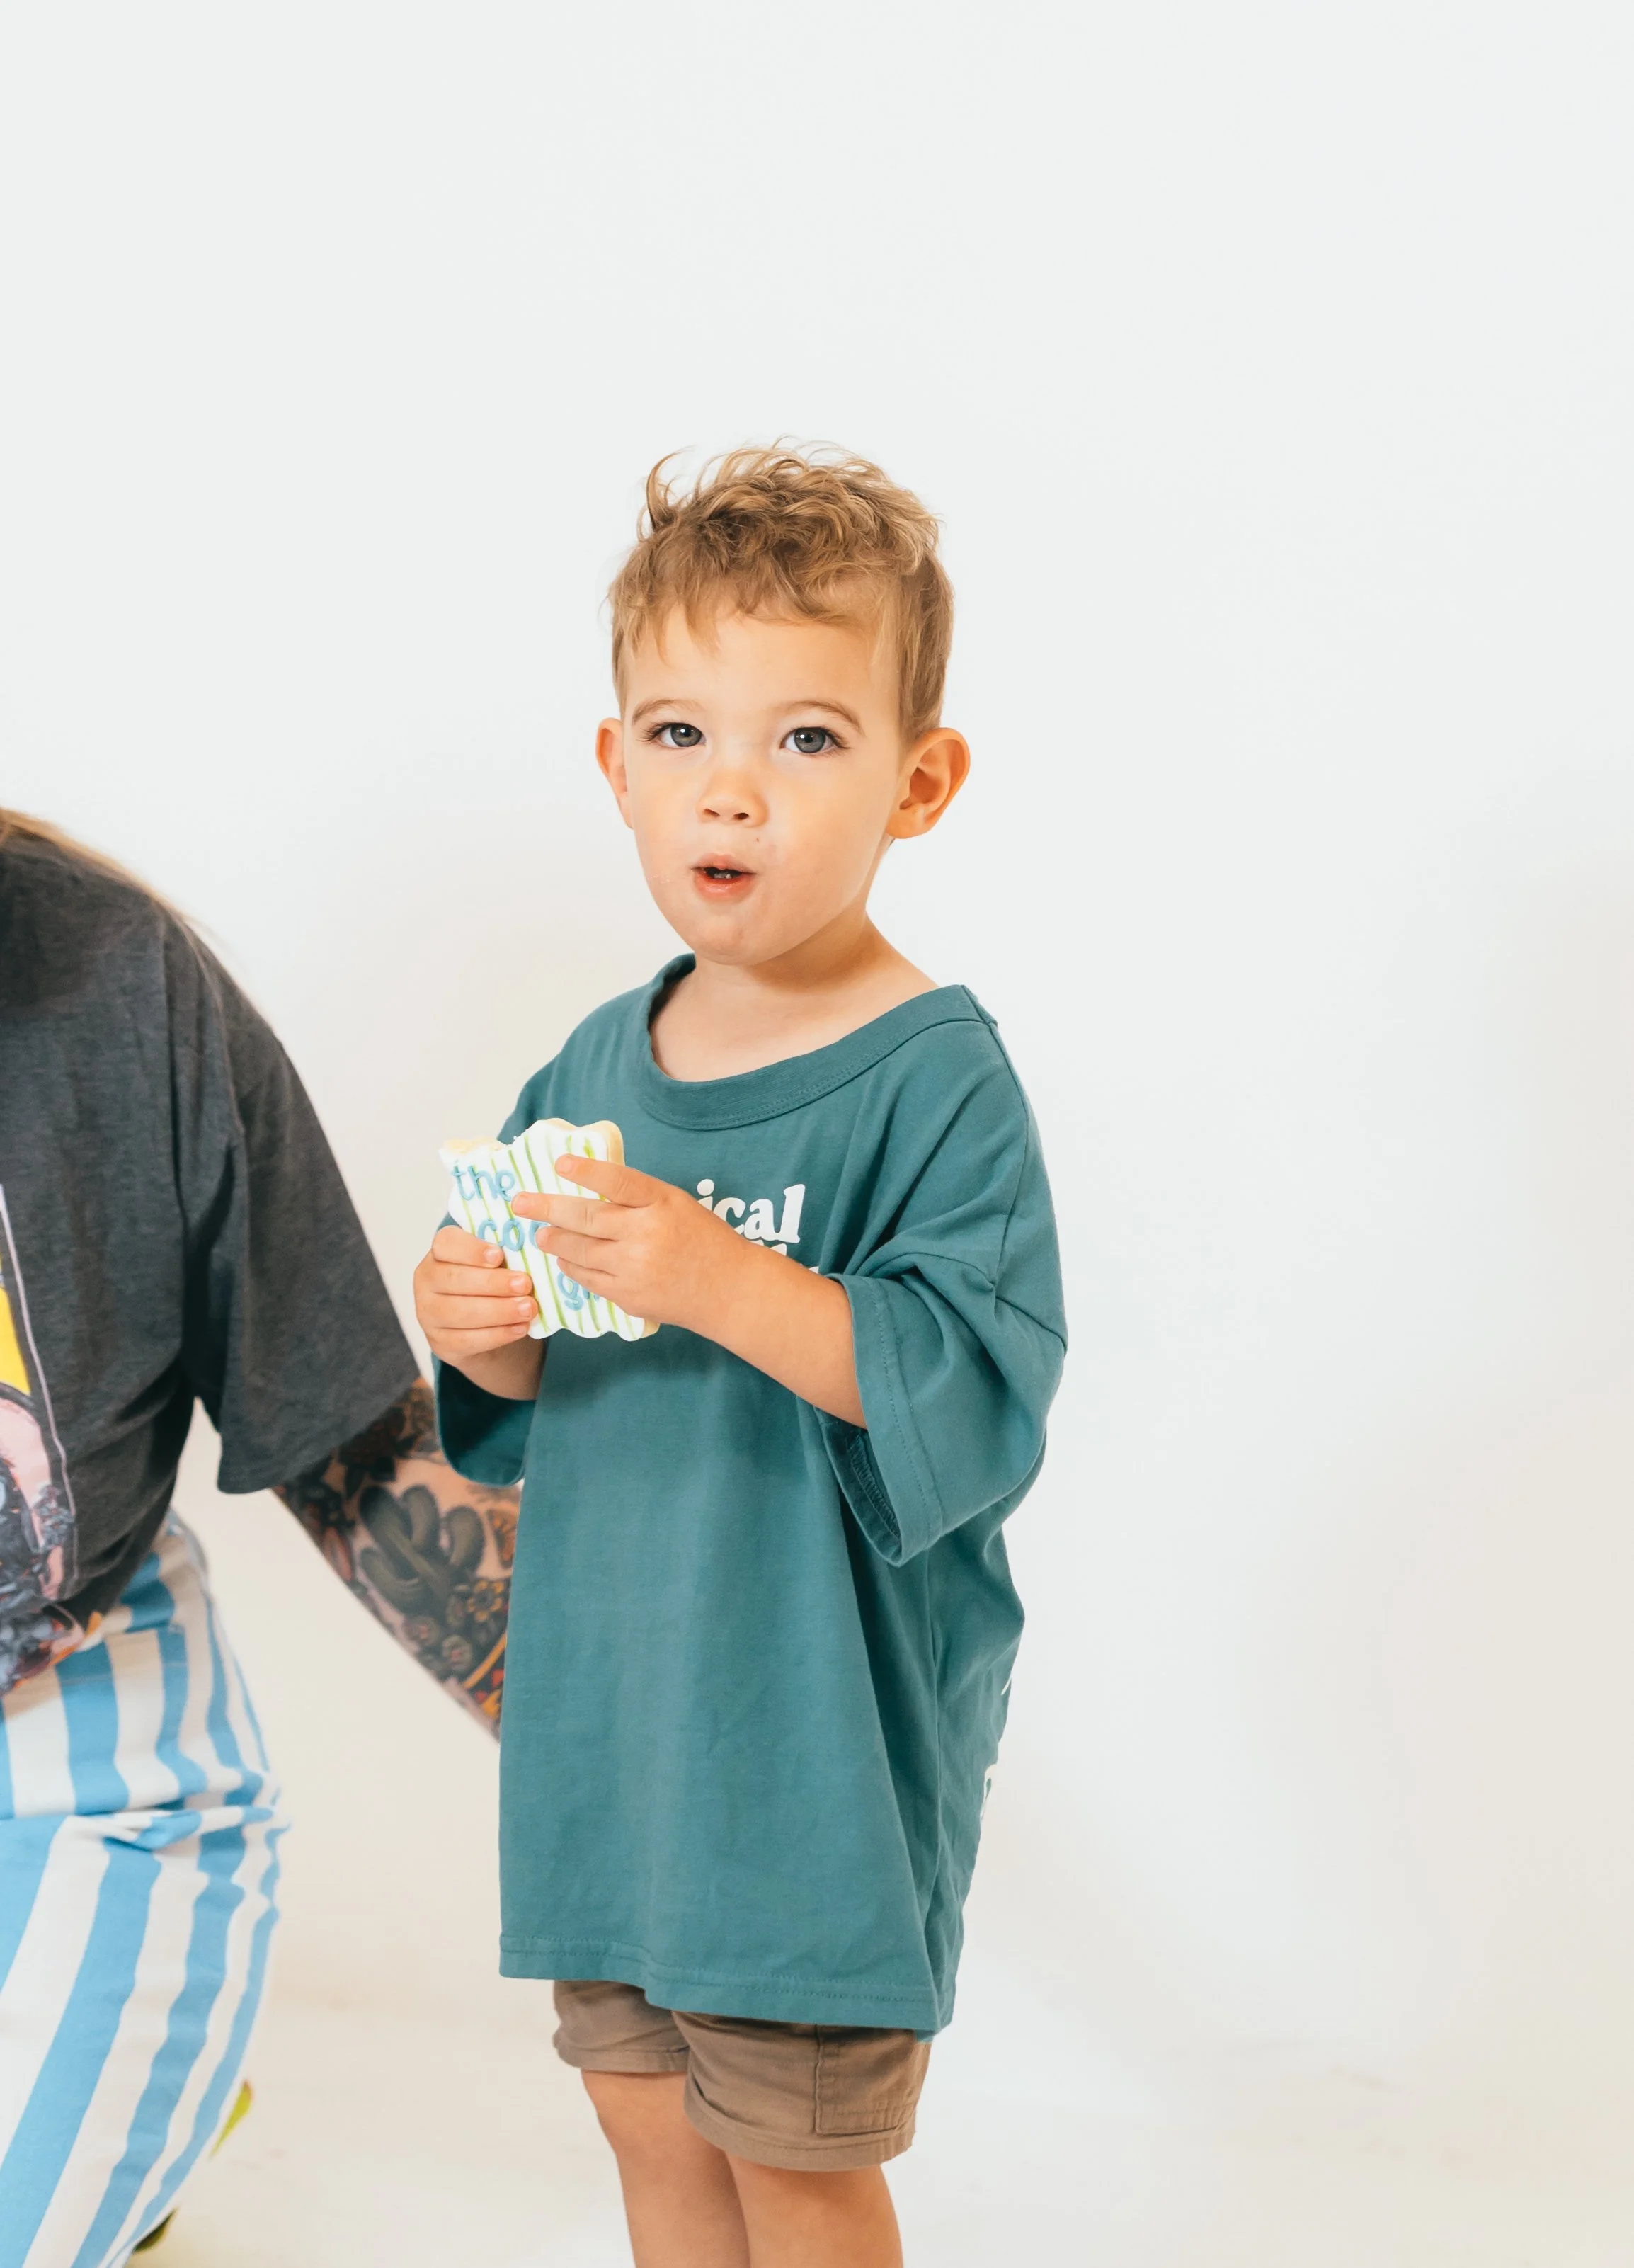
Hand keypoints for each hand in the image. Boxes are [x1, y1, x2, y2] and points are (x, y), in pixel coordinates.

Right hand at [413, 1226, 542, 1397]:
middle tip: (525, 1284)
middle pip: (454, 1279)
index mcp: (439, 1253)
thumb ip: (505, 1254)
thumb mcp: (494, 1263)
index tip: (499, 1255)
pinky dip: (497, 1335)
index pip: (446, 1244)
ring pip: (460, 1312)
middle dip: (493, 1283)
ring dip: (498, 1311)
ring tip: (528, 1308)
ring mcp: (428, 1314)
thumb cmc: (489, 1282)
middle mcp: (426, 1281)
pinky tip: (520, 1328)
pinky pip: (466, 1340)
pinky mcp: (440, 1342)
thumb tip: (533, 1249)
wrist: (479, 1325)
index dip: (471, 1250)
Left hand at [516, 1156, 864, 1422]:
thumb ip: (638, 1197)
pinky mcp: (628, 1296)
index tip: (559, 1163)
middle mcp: (645, 1235)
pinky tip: (564, 1258)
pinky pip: (588, 1279)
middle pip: (585, 1219)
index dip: (587, 1171)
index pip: (618, 1182)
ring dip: (554, 1240)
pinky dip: (572, 1266)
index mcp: (661, 1204)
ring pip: (579, 1251)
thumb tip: (588, 1185)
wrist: (729, 1290)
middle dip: (545, 1209)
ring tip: (539, 1233)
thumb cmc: (703, 1240)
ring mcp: (635, 1269)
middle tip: (520, 1203)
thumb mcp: (677, 1204)